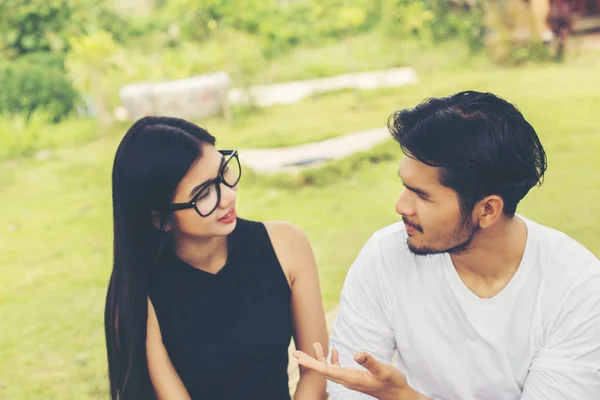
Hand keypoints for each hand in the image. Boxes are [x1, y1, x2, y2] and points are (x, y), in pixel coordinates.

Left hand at [293, 343, 409, 399]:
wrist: (398, 394)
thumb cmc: (392, 382)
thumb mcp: (384, 370)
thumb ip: (370, 362)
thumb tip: (357, 354)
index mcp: (351, 378)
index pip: (326, 370)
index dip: (311, 363)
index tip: (298, 357)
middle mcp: (347, 380)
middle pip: (323, 370)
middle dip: (310, 361)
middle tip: (296, 352)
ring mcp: (350, 379)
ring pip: (329, 369)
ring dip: (320, 358)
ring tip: (315, 344)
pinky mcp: (354, 378)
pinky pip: (338, 369)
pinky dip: (333, 360)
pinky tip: (334, 352)